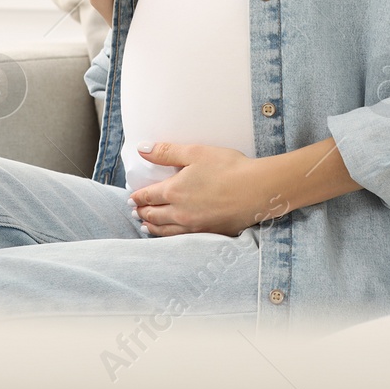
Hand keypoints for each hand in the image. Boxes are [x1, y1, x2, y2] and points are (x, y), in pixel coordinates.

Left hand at [129, 143, 289, 236]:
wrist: (257, 190)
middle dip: (142, 212)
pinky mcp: (208, 233)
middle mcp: (179, 212)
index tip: (132, 198)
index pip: (148, 196)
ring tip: (145, 226)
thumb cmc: (228, 168)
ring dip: (152, 227)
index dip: (138, 197)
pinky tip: (171, 235)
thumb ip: (166, 152)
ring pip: (164, 230)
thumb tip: (142, 149)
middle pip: (153, 215)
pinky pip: (180, 239)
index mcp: (174, 191)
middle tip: (135, 211)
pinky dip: (169, 237)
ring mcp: (193, 226)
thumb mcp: (195, 152)